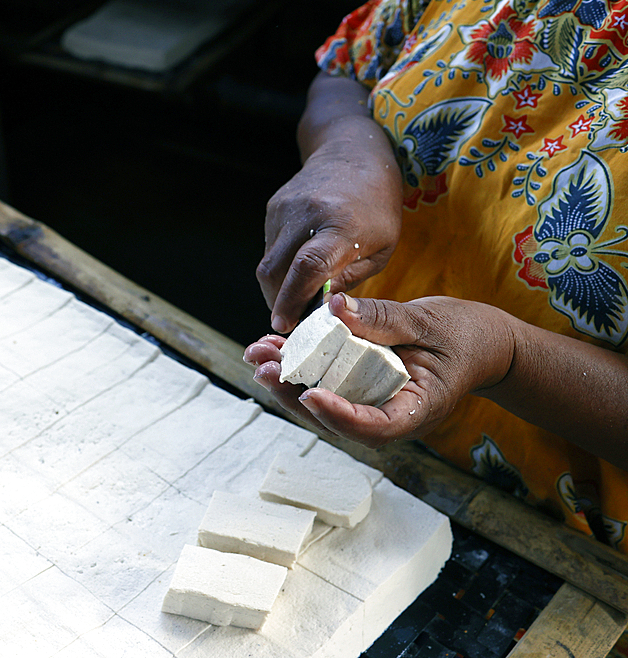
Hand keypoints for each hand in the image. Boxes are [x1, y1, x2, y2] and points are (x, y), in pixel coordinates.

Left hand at [244, 294, 515, 447]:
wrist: (479, 345)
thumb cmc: (463, 336)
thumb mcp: (428, 321)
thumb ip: (382, 318)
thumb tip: (334, 308)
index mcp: (417, 411)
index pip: (375, 428)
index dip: (339, 416)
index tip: (310, 395)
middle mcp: (388, 417)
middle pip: (335, 420)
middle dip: (294, 393)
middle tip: (264, 367)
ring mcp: (372, 407)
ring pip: (322, 404)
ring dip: (287, 379)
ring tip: (257, 353)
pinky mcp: (359, 391)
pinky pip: (325, 384)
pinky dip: (299, 367)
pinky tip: (274, 348)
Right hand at [257, 137, 402, 333]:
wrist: (352, 153)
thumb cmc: (377, 206)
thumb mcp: (381, 248)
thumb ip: (349, 280)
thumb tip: (320, 310)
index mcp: (342, 225)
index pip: (309, 266)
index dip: (293, 299)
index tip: (284, 324)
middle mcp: (307, 215)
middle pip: (276, 271)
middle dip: (278, 303)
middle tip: (291, 320)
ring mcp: (285, 209)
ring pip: (267, 264)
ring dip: (277, 287)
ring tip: (296, 294)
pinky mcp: (273, 208)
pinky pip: (270, 249)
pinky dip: (280, 266)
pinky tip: (298, 264)